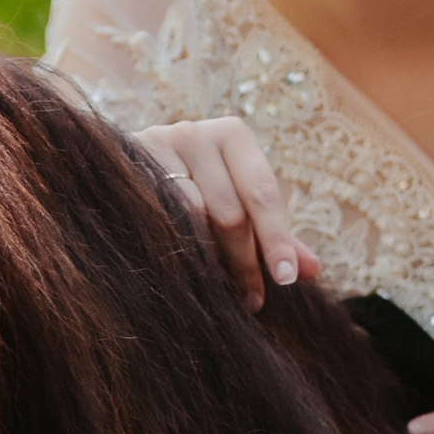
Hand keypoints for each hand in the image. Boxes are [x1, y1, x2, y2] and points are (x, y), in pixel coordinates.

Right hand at [137, 117, 323, 311]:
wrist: (121, 170)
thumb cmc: (196, 188)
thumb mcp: (238, 203)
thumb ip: (274, 234)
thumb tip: (313, 270)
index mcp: (233, 135)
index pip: (263, 193)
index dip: (276, 239)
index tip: (286, 279)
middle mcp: (196, 133)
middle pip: (229, 211)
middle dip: (244, 262)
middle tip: (252, 300)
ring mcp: (156, 146)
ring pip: (192, 218)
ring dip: (210, 262)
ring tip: (221, 291)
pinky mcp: (126, 166)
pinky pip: (158, 218)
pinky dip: (176, 249)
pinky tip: (184, 272)